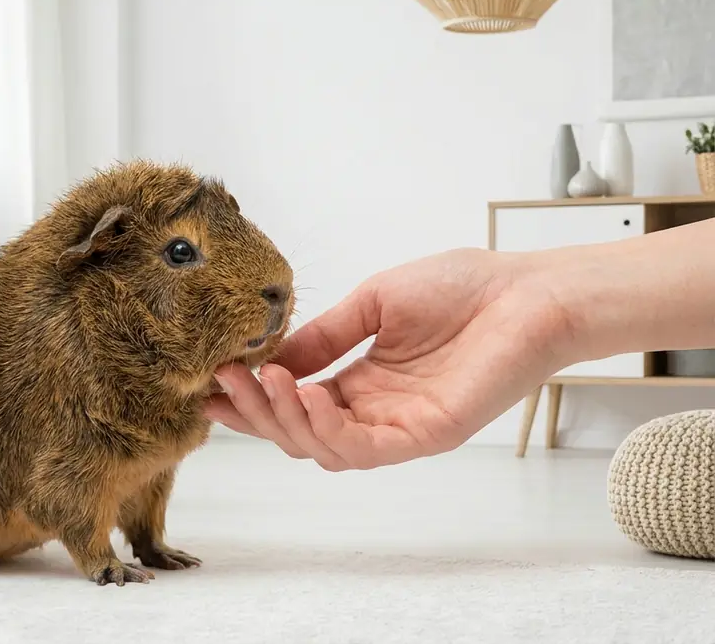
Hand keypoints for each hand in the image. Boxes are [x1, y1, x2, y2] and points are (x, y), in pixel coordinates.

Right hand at [205, 248, 574, 469]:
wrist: (529, 292)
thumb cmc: (462, 288)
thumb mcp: (373, 304)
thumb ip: (324, 336)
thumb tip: (268, 357)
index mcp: (360, 382)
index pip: (293, 403)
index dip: (250, 399)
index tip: (209, 383)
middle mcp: (374, 411)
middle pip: (298, 432)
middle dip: (254, 412)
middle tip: (223, 381)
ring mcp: (399, 428)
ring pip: (322, 448)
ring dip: (284, 419)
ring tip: (262, 381)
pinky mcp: (426, 435)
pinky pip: (364, 449)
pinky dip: (328, 429)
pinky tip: (308, 395)